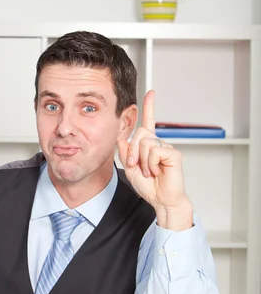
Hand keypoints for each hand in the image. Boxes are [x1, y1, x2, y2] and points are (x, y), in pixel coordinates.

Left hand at [117, 90, 192, 230]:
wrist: (161, 200)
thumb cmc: (148, 186)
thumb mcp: (130, 168)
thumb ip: (125, 153)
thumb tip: (121, 138)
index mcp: (148, 145)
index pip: (149, 122)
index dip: (149, 107)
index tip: (151, 93)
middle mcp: (158, 143)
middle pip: (140, 133)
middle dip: (133, 151)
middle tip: (136, 166)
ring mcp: (166, 147)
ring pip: (145, 142)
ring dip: (141, 160)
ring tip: (148, 171)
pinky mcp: (173, 154)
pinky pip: (154, 151)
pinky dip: (150, 164)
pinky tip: (156, 171)